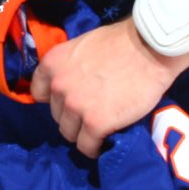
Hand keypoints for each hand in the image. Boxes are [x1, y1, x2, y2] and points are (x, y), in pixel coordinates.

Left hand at [30, 19, 181, 157]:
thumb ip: (71, 66)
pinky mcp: (95, 123)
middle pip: (57, 115)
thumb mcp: (84, 46)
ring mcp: (76, 106)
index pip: (39, 93)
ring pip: (69, 133)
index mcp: (53, 63)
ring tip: (102, 127)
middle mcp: (59, 85)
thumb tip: (72, 82)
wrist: (150, 48)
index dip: (56, 99)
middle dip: (73, 115)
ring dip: (84, 132)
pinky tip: (106, 140)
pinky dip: (96, 147)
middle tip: (94, 111)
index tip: (70, 101)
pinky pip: (87, 146)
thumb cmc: (123, 42)